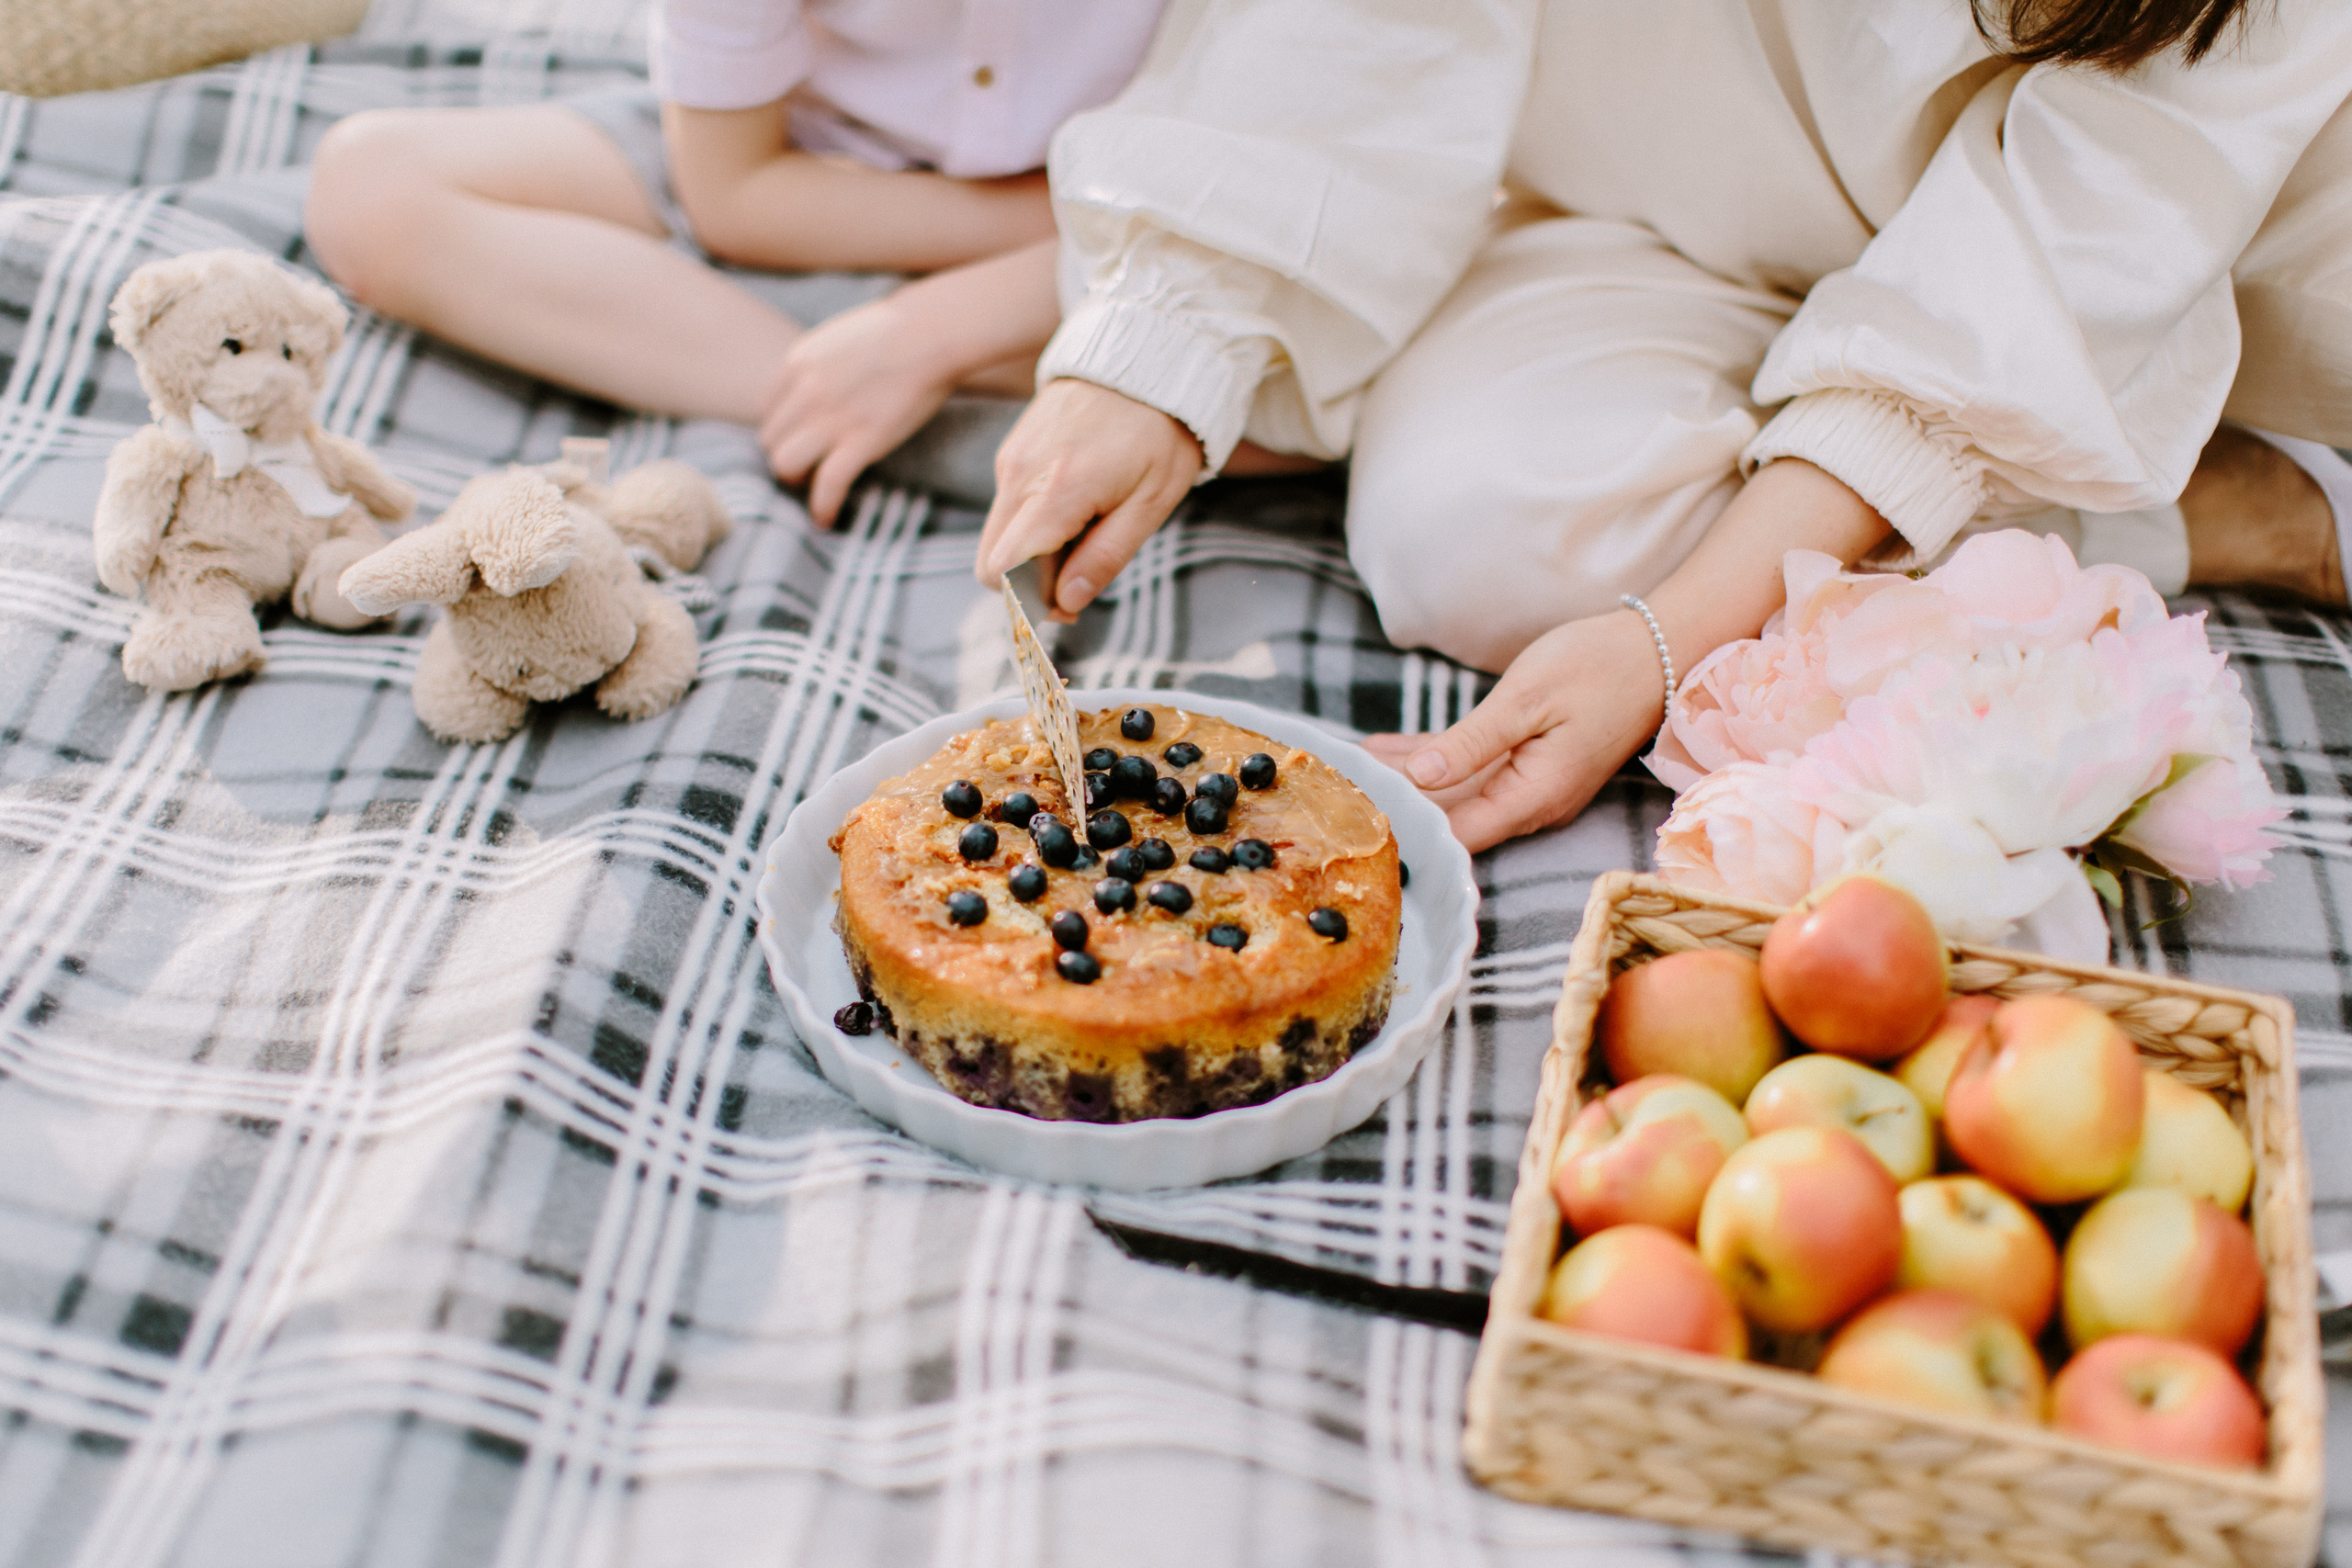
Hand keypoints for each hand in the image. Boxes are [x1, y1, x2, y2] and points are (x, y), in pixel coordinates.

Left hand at [760, 296, 956, 527]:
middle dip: (786, 457)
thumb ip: (821, 365)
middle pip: (771, 440)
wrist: (932, 331)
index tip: (799, 442)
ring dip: (797, 480)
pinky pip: (828, 485)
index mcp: (798, 364)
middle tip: (807, 467)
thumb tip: (823, 387)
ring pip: (786, 464)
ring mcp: (832, 419)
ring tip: (812, 489)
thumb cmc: (900, 329)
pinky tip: (825, 518)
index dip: (782, 432)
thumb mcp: (842, 337)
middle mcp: (806, 393)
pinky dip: (822, 507)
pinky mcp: (861, 442)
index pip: (767, 411)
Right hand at [973, 379, 1202, 618]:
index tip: (1068, 607)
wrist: (1144, 357)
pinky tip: (1077, 504)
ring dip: (1033, 553)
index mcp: (1056, 491)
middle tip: (1079, 578)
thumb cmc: (1159, 430)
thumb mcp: (1152, 502)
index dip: (1030, 602)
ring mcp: (1011, 459)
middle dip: (1028, 583)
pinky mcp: (1013, 449)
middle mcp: (1020, 474)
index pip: (1003, 570)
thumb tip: (1066, 603)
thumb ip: (1106, 556)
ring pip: (1000, 535)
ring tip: (1088, 531)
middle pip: (993, 561)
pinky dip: (1033, 522)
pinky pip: (1009, 505)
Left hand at [1361, 610, 1668, 852]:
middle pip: (1449, 818)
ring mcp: (1530, 787)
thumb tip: (1421, 781)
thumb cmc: (1599, 666)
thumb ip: (1471, 744)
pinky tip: (1385, 751)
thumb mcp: (1527, 699)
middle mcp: (1530, 803)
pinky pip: (1471, 772)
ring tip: (1348, 768)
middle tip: (1335, 790)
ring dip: (1406, 781)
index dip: (1405, 829)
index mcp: (1532, 795)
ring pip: (1455, 794)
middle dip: (1395, 805)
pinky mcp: (1528, 766)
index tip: (1354, 817)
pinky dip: (1430, 761)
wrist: (1660, 649)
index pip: (1455, 832)